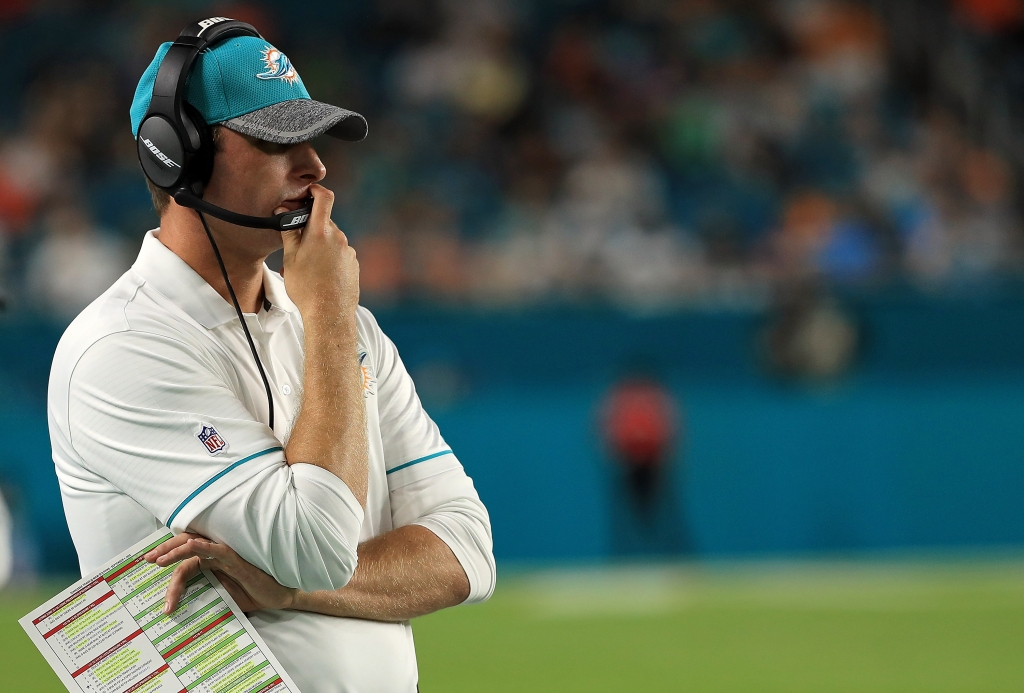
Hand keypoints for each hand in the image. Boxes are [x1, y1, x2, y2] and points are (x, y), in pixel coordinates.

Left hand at [144, 533, 296, 614]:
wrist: (280, 596)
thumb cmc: (254, 594)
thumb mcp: (224, 597)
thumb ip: (206, 594)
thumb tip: (182, 608)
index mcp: (213, 562)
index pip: (186, 558)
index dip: (168, 560)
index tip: (150, 565)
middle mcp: (217, 554)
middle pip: (186, 546)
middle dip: (165, 551)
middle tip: (148, 559)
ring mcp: (227, 555)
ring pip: (197, 546)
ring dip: (176, 551)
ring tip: (159, 560)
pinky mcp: (237, 559)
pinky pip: (218, 550)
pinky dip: (203, 546)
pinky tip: (190, 547)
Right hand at [277, 184, 359, 320]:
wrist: (330, 314)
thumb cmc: (307, 287)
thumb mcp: (290, 258)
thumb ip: (289, 232)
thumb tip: (284, 212)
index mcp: (321, 232)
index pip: (324, 198)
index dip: (316, 190)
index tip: (308, 192)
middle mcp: (339, 238)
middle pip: (324, 223)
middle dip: (310, 230)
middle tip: (295, 247)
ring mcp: (349, 252)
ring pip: (331, 241)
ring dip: (318, 248)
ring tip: (306, 269)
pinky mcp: (354, 265)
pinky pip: (339, 255)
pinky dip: (329, 259)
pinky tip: (320, 277)